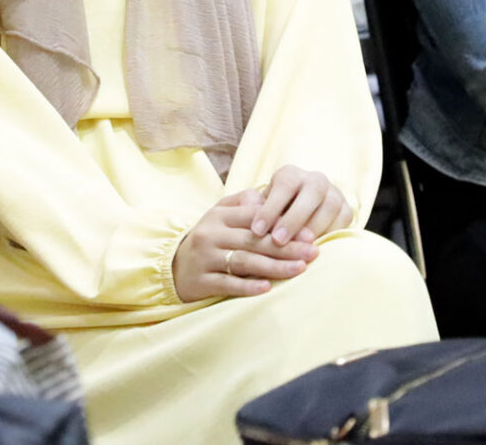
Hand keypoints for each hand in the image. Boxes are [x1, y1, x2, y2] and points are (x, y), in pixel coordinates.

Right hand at [171, 188, 317, 302]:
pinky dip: (248, 286)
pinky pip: (228, 283)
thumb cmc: (208, 239)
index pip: (254, 218)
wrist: (173, 267)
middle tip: (313, 253)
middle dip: (286, 248)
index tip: (309, 234)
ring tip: (299, 269)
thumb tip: (267, 196)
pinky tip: (267, 288)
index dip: (283, 225)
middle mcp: (210, 234)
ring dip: (274, 266)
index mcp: (218, 216)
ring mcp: (205, 258)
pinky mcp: (202, 280)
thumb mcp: (220, 215)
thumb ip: (243, 203)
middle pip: (253, 241)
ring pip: (244, 261)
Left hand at [250, 165, 355, 245]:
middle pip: (311, 193)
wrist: (304, 215)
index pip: (283, 186)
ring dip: (314, 228)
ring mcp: (334, 194)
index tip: (257, 231)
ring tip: (299, 247)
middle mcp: (315, 180)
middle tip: (278, 241)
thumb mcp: (262, 207)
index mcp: (291, 174)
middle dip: (294, 219)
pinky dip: (330, 234)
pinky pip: (343, 222)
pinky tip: (316, 249)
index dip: (270, 208)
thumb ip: (254, 209)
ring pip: (329, 207)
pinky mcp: (347, 211)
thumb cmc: (275, 214)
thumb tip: (246, 211)